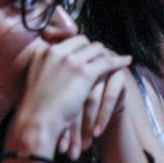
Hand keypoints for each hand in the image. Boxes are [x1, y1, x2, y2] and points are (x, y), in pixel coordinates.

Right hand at [9, 36, 131, 158]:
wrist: (36, 121)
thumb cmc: (36, 109)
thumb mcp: (38, 80)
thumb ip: (49, 69)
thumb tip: (62, 68)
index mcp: (42, 52)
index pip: (68, 42)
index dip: (80, 47)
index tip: (88, 53)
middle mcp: (56, 51)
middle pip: (83, 42)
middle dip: (94, 49)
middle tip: (103, 56)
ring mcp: (70, 60)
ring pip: (97, 49)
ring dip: (106, 54)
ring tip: (116, 58)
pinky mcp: (84, 72)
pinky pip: (107, 62)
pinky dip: (119, 61)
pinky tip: (127, 61)